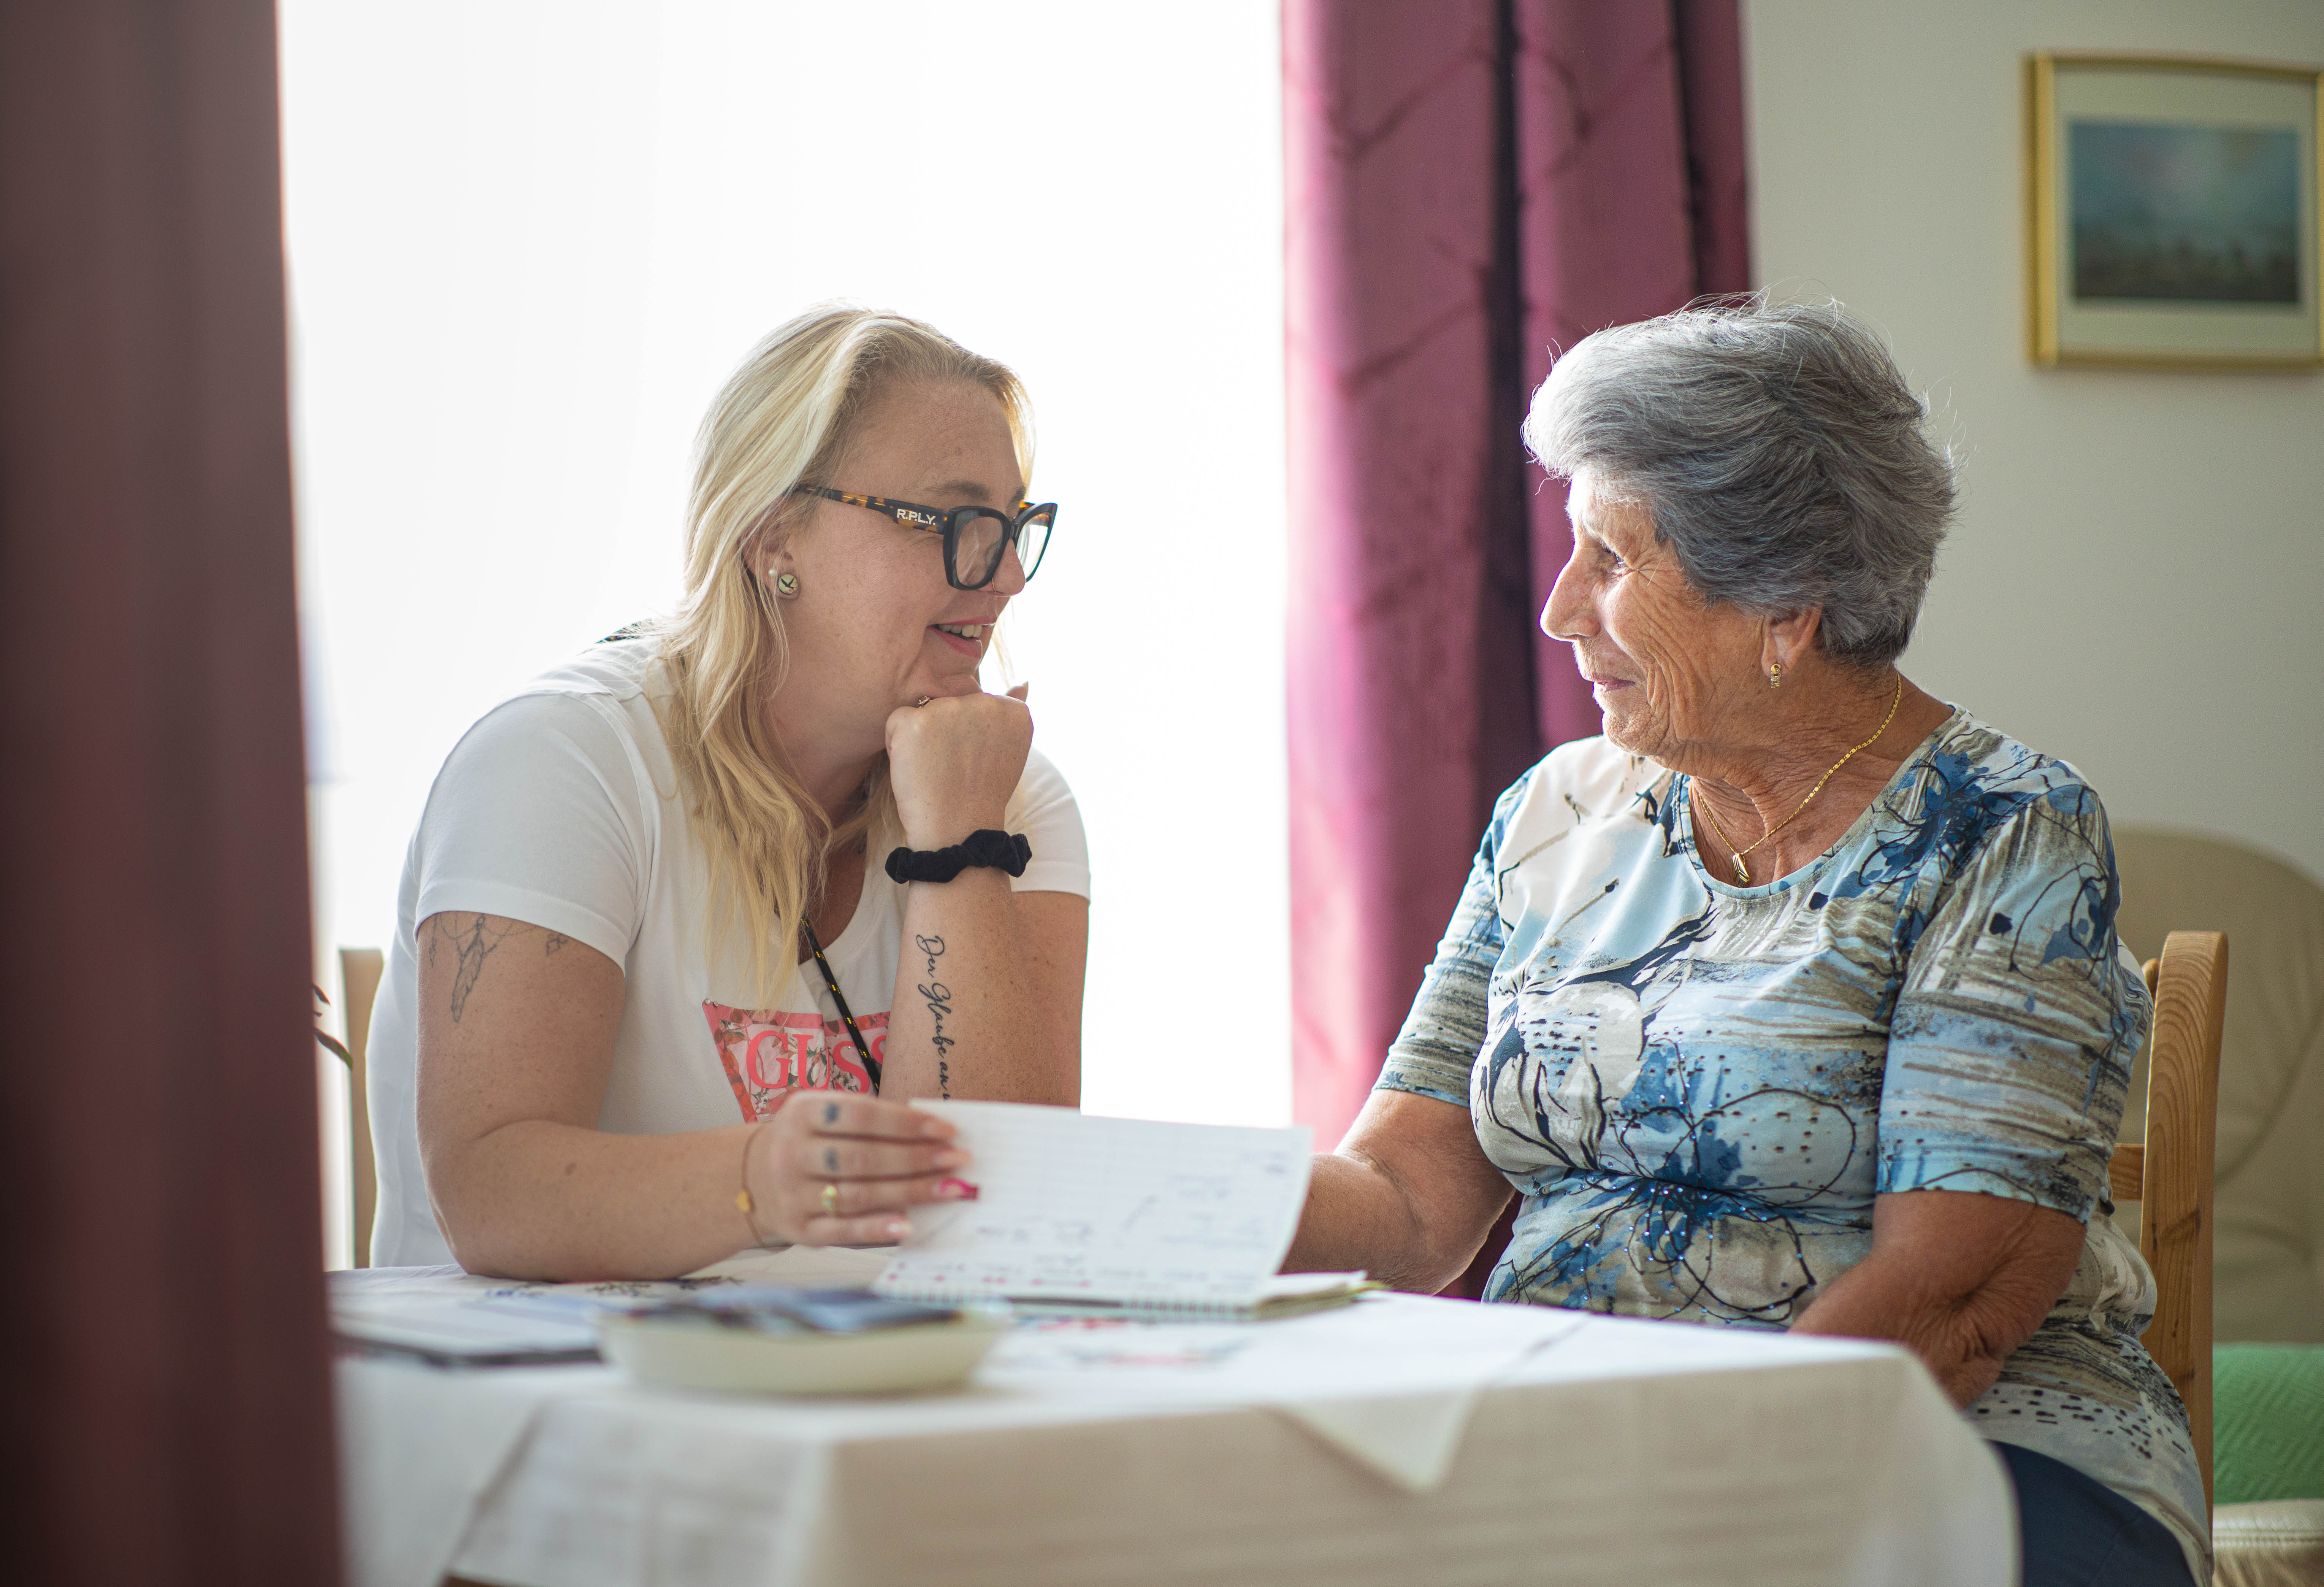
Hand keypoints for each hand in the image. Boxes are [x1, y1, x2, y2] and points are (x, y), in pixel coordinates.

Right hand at [743, 1093, 977, 1246]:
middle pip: (863, 1157)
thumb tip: (935, 1135)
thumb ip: (872, 1122)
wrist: (757, 1178)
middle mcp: (793, 1152)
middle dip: (917, 1158)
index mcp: (803, 1113)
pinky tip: (909, 1224)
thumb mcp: (827, 1116)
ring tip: (950, 1188)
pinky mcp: (800, 1229)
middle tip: (959, 1159)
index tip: (947, 1130)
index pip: (861, 1114)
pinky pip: (843, 1230)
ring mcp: (794, 1193)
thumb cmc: (813, 1141)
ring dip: (910, 1192)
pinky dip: (877, 1228)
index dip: (906, 1122)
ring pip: (859, 1194)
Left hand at [885, 684, 1032, 848]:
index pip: (976, 705)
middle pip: (949, 704)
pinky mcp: (915, 721)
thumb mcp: (1007, 752)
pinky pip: (897, 722)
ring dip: (922, 738)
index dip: (968, 735)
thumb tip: (1022, 683)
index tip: (974, 762)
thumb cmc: (980, 796)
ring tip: (936, 770)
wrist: (958, 832)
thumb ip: (1010, 713)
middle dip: (945, 732)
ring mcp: (950, 710)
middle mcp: (985, 703)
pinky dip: (899, 746)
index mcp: (1013, 711)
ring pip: (923, 712)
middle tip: (954, 768)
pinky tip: (917, 769)